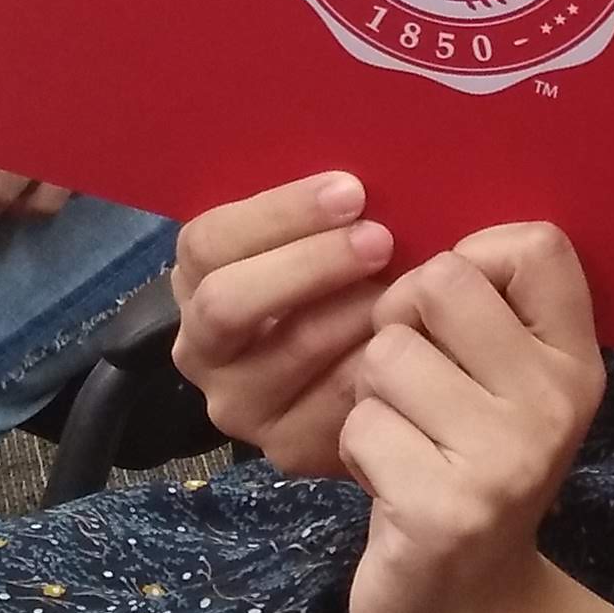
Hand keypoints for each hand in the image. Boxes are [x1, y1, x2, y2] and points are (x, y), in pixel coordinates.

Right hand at [172, 174, 399, 476]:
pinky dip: (374, 366)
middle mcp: (203, 346)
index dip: (278, 212)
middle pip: (226, 302)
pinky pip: (330, 406)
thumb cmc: (351, 279)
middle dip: (307, 264)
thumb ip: (327, 208)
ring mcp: (240, 405)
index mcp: (199, 278)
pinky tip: (414, 341)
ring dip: (349, 314)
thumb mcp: (324, 237)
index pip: (208, 241)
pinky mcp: (285, 449)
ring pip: (283, 354)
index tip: (352, 190)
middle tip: (381, 239)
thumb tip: (371, 163)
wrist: (380, 372)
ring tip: (404, 287)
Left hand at [340, 224, 604, 612]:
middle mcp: (557, 403)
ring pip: (387, 353)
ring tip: (405, 443)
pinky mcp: (445, 508)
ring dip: (372, 397)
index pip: (537, 244)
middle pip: (440, 285)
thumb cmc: (467, 469)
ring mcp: (505, 458)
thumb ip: (490, 311)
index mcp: (577, 361)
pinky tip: (391, 488)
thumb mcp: (508, 386)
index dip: (471, 261)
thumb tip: (415, 224)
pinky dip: (357, 451)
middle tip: (417, 390)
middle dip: (401, 329)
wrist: (469, 611)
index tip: (455, 317)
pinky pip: (360, 424)